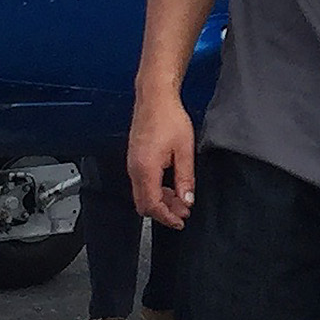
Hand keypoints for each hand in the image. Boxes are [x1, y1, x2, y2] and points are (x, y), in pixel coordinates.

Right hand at [129, 91, 197, 229]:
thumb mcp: (184, 150)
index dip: (166, 217)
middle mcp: (134, 169)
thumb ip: (185, 178)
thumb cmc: (169, 118)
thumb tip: (187, 199)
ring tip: (180, 200)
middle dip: (163, 212)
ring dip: (160, 201)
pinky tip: (170, 187)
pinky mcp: (134, 159)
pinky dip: (155, 190)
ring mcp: (132, 164)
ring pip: (142, 194)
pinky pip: (141, 183)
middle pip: (143, 204)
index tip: (180, 222)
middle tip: (182, 212)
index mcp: (146, 169)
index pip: (152, 205)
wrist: (154, 97)